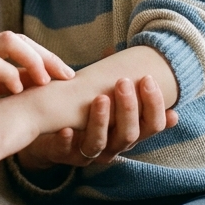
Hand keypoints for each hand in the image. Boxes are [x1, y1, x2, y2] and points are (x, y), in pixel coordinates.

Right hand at [0, 29, 72, 139]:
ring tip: (46, 82)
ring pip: (9, 43)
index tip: (64, 74)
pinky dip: (10, 74)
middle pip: (19, 38)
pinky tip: (19, 89)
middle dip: (47, 57)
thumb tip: (33, 88)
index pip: (17, 41)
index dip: (44, 56)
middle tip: (67, 76)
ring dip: (34, 62)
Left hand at [17, 75, 177, 169]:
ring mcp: (89, 153)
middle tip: (123, 82)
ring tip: (100, 99)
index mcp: (128, 131)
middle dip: (129, 108)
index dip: (154, 105)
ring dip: (101, 121)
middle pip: (130, 134)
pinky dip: (67, 141)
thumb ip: (110, 80)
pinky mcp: (64, 155)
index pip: (152, 124)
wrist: (50, 132)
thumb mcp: (103, 94)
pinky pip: (66, 151)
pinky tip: (66, 129)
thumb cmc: (84, 109)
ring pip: (100, 143)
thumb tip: (113, 49)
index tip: (148, 79)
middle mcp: (113, 146)